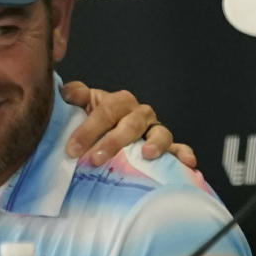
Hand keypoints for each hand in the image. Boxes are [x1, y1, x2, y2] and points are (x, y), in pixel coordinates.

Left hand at [61, 81, 196, 168]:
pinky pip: (178, 149)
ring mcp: (154, 129)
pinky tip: (188, 162)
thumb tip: (67, 92)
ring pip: (159, 133)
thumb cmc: (94, 121)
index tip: (72, 149)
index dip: (87, 130)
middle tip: (95, 159)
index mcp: (118, 102)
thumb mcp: (82, 106)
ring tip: (147, 154)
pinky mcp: (167, 146)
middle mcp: (139, 113)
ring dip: (155, 143)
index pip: (104, 112)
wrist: (109, 131)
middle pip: (130, 125)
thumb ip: (75, 96)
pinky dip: (184, 154)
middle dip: (112, 142)